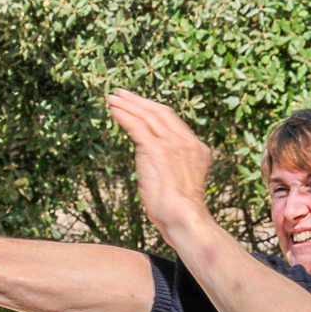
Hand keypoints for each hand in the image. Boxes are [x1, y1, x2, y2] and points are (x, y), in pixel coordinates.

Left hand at [107, 89, 212, 239]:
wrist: (183, 217)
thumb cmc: (180, 211)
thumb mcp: (181, 183)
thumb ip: (172, 167)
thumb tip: (154, 165)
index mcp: (198, 149)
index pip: (174, 122)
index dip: (154, 111)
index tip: (140, 106)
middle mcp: (187, 142)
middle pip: (161, 112)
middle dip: (139, 101)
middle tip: (122, 93)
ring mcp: (173, 143)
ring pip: (147, 116)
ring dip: (128, 105)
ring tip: (112, 98)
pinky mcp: (157, 149)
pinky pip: (137, 125)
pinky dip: (123, 116)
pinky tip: (113, 111)